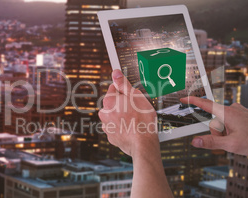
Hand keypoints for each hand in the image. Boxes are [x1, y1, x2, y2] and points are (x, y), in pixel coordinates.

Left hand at [100, 69, 172, 197]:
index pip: (113, 88)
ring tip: (135, 120)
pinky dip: (123, 127)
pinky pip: (116, 128)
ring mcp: (107, 126)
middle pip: (113, 103)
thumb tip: (115, 73)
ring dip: (122, 116)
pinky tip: (132, 128)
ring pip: (115, 116)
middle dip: (123, 104)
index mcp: (109, 101)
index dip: (124, 90)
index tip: (130, 93)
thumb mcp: (135, 96)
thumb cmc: (142, 120)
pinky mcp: (111, 137)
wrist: (143, 144)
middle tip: (136, 108)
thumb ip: (123, 84)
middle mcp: (104, 114)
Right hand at [181, 96, 247, 155]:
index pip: (205, 104)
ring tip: (238, 139)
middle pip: (214, 120)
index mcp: (227, 113)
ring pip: (222, 122)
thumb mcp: (231, 144)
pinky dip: (230, 129)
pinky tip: (241, 136)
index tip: (183, 99)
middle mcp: (232, 109)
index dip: (192, 101)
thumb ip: (211, 142)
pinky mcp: (243, 114)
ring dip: (225, 132)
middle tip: (228, 140)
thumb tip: (195, 141)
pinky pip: (229, 121)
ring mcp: (238, 111)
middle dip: (217, 131)